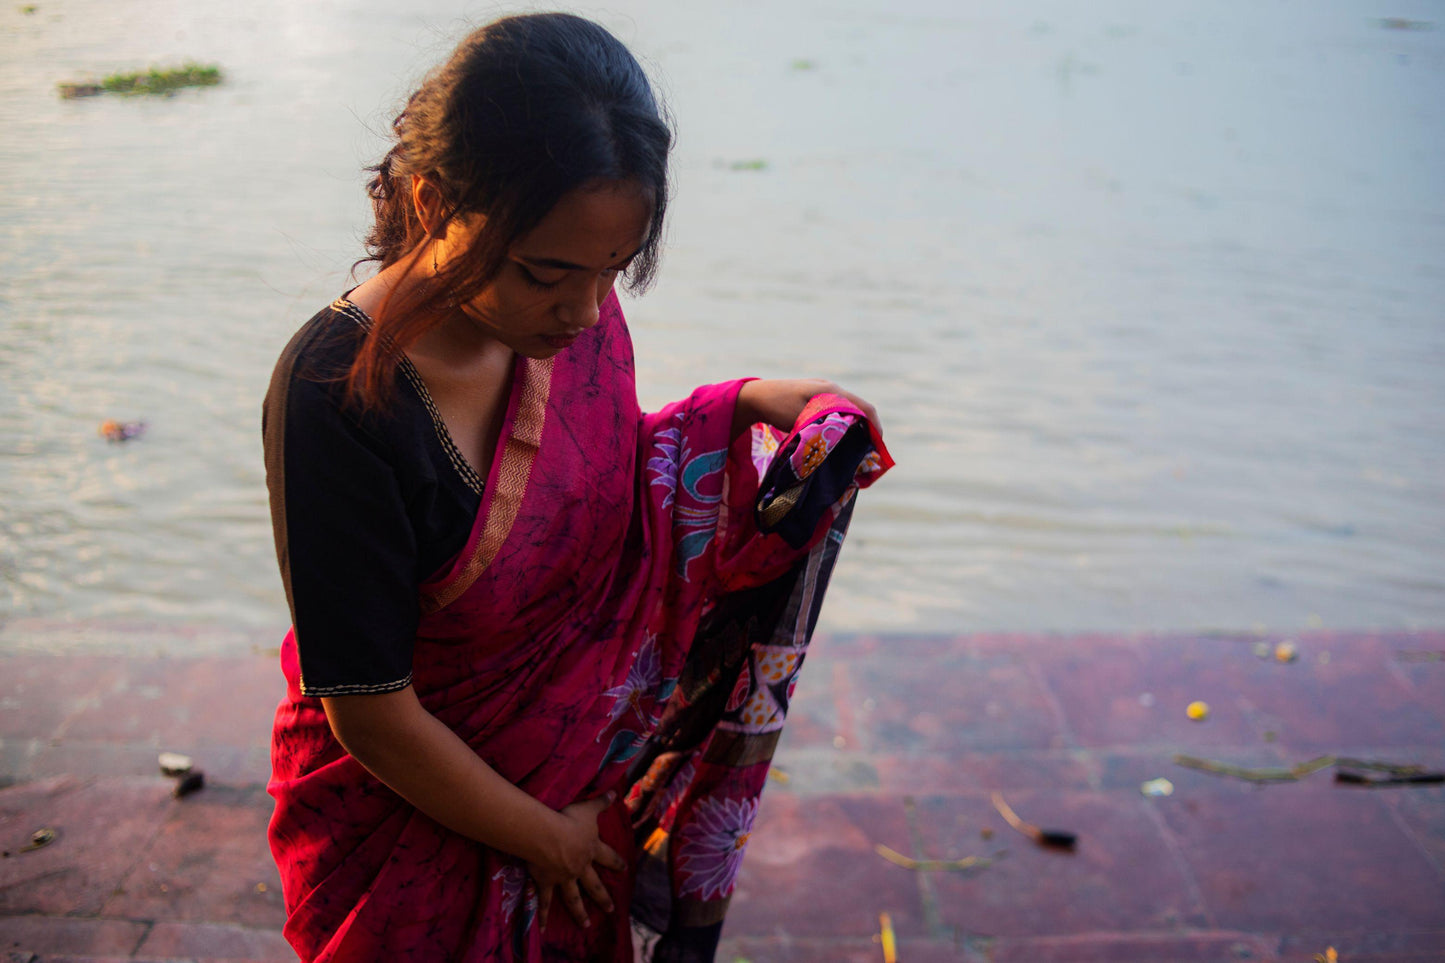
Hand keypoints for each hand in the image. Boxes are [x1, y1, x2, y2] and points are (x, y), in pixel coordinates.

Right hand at [527, 793, 626, 929]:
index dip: (617, 862)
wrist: (548, 835)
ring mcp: (564, 877)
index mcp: (591, 849)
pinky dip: (543, 915)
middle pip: (594, 885)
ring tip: (586, 925)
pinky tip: (541, 930)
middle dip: (603, 897)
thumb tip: (615, 793)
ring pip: (574, 898)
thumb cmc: (569, 818)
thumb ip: (601, 802)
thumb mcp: (588, 807)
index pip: (608, 857)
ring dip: (580, 912)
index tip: (625, 869)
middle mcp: (580, 867)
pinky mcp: (546, 882)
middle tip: (611, 909)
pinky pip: (545, 901)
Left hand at [734, 379, 880, 438]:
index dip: (875, 427)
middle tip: (870, 451)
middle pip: (860, 408)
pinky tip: (841, 436)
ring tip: (858, 446)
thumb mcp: (802, 420)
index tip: (878, 446)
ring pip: (849, 409)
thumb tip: (844, 442)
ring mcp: (823, 391)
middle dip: (868, 428)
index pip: (864, 407)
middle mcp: (831, 388)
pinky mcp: (816, 396)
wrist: (755, 396)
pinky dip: (845, 421)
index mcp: (831, 391)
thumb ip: (823, 427)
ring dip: (856, 425)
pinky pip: (838, 409)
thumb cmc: (776, 407)